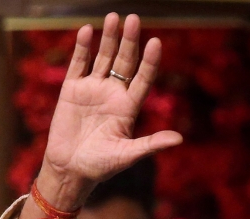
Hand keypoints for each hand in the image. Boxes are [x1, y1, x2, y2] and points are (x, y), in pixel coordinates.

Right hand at [17, 13, 182, 218]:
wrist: (70, 170)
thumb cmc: (101, 166)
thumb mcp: (128, 156)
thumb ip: (151, 144)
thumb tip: (179, 139)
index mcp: (128, 108)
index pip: (143, 79)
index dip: (150, 62)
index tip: (156, 43)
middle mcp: (113, 94)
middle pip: (124, 62)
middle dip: (129, 41)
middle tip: (133, 18)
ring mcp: (92, 90)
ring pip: (103, 58)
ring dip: (108, 38)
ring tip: (113, 17)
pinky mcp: (71, 90)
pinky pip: (79, 64)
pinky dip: (82, 48)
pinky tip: (88, 31)